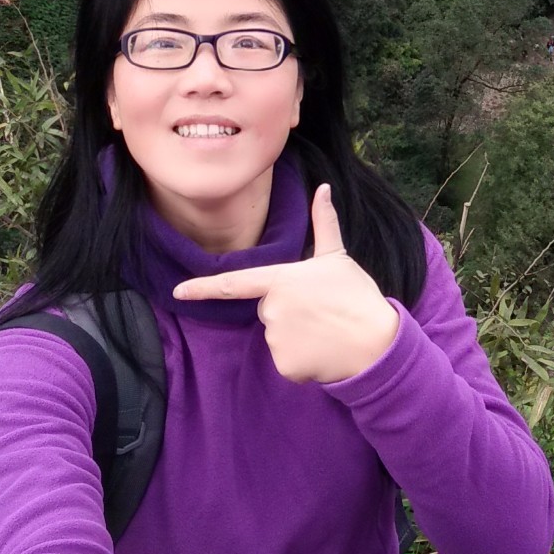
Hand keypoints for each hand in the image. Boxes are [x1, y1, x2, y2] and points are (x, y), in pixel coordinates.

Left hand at [172, 183, 399, 382]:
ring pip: (277, 336)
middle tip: (321, 311)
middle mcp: (273, 309)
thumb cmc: (357, 296)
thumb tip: (323, 187)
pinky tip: (322, 351)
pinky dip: (301, 359)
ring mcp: (276, 339)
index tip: (177, 291)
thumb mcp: (339, 257)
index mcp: (282, 279)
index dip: (203, 287)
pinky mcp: (284, 365)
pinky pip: (285, 360)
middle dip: (289, 310)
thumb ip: (324, 222)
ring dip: (296, 335)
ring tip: (324, 330)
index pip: (234, 283)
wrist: (376, 343)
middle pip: (268, 309)